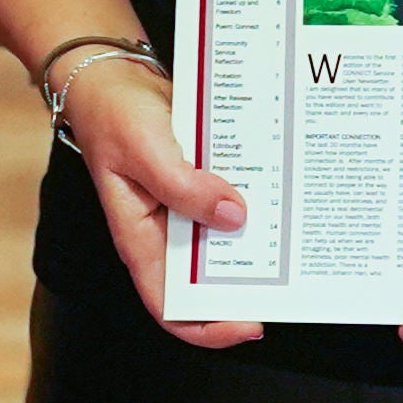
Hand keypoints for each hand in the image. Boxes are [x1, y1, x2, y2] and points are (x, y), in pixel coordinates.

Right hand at [60, 61, 260, 348]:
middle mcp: (165, 232)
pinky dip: (254, 200)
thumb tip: (234, 216)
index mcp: (141, 239)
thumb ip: (184, 186)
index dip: (209, 327)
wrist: (113, 75)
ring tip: (289, 232)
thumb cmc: (112, 114)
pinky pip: (231, 203)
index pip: (171, 306)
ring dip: (255, 238)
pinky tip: (277, 191)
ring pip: (224, 240)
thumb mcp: (145, 149)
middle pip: (207, 280)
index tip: (250, 322)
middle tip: (286, 273)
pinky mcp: (200, 184)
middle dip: (245, 282)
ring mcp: (184, 209)